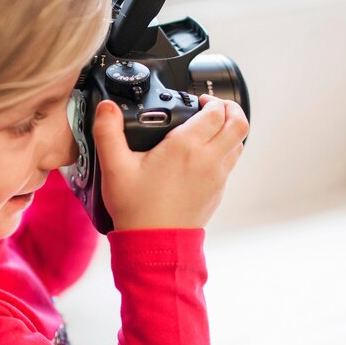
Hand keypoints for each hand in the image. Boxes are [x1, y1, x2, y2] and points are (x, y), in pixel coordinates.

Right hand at [92, 94, 248, 230]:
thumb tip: (107, 107)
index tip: (198, 101)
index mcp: (186, 147)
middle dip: (230, 109)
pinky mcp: (217, 192)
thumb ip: (108, 132)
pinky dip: (223, 152)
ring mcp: (217, 178)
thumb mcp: (114, 167)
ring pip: (238, 144)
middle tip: (213, 108)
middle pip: (239, 124)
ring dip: (229, 131)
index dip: (211, 101)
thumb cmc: (136, 209)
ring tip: (210, 129)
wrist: (154, 244)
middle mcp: (208, 160)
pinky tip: (202, 156)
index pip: (216, 112)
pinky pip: (229, 164)